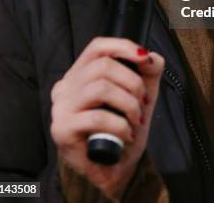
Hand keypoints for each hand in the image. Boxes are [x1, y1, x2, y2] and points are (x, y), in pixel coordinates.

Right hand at [50, 37, 164, 199]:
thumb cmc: (121, 127)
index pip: (98, 47)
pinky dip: (120, 125)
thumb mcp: (139, 94)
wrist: (112, 167)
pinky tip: (126, 134)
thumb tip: (152, 57)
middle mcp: (65, 86)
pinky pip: (97, 117)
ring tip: (136, 119)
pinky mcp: (62, 129)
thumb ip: (147, 71)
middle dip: (133, 83)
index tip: (144, 57)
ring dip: (129, 104)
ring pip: (101, 88)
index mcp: (79, 73)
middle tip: (144, 103)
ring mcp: (61, 107)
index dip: (123, 47)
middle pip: (103, 66)